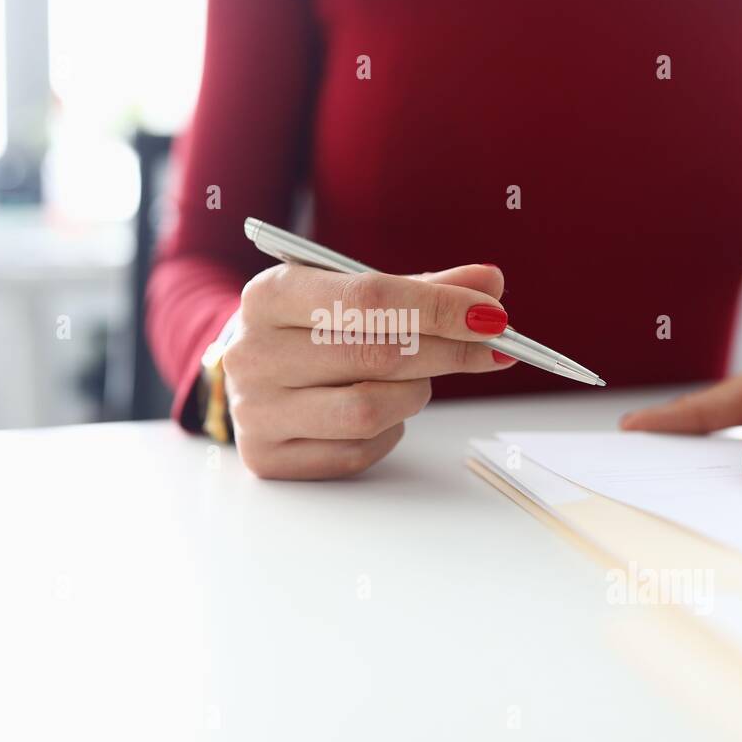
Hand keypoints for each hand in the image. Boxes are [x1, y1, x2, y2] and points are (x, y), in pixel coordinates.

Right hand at [223, 263, 514, 478]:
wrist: (250, 372)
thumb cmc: (310, 328)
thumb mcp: (352, 294)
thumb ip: (422, 288)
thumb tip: (489, 283)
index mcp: (269, 295)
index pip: (369, 297)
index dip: (439, 307)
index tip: (491, 316)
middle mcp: (254, 353)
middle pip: (376, 355)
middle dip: (447, 352)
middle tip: (491, 350)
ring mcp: (255, 411)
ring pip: (369, 410)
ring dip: (414, 395)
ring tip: (416, 380)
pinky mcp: (268, 458)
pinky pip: (357, 451)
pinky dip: (390, 431)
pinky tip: (384, 412)